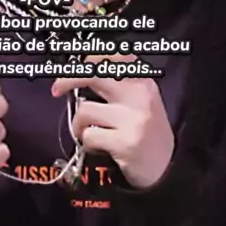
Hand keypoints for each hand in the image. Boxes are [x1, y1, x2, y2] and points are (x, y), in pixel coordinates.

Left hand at [51, 53, 173, 188]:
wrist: (168, 170)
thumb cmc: (148, 134)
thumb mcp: (141, 103)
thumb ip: (117, 86)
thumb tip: (80, 73)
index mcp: (142, 82)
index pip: (114, 55)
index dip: (89, 58)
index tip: (76, 67)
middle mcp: (139, 96)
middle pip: (93, 73)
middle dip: (67, 79)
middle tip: (57, 89)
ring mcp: (133, 119)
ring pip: (85, 110)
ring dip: (78, 125)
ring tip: (88, 133)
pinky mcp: (125, 142)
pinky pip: (89, 136)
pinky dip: (87, 143)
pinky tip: (99, 147)